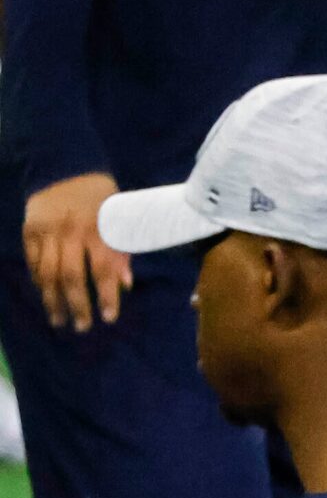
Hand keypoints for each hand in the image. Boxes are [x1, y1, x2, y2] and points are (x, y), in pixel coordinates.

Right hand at [22, 172, 129, 330]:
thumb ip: (122, 252)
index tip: (108, 318)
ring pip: (48, 273)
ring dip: (53, 300)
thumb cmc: (102, 200)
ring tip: (59, 320)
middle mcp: (70, 232)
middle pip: (71, 277)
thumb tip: (125, 285)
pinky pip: (32, 261)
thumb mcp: (121, 221)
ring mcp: (46, 231)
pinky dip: (38, 281)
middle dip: (77, 305)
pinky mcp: (29, 230)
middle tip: (82, 327)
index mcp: (98, 230)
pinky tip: (45, 295)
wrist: (66, 169)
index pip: (102, 271)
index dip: (106, 297)